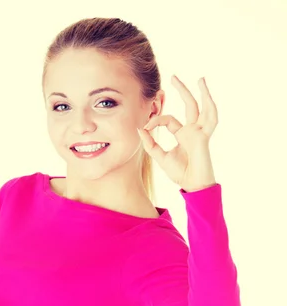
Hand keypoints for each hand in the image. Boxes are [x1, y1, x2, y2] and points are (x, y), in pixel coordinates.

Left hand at [138, 75, 217, 192]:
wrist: (192, 184)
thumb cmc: (179, 173)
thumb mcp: (160, 157)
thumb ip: (150, 144)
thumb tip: (139, 129)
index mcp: (182, 135)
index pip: (168, 120)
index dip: (155, 121)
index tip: (145, 125)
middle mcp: (192, 130)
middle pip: (189, 106)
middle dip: (182, 91)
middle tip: (173, 77)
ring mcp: (200, 132)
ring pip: (203, 107)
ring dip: (203, 93)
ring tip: (200, 79)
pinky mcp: (204, 135)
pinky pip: (210, 118)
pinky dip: (209, 106)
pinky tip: (207, 95)